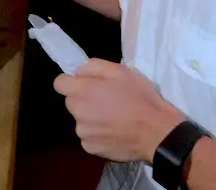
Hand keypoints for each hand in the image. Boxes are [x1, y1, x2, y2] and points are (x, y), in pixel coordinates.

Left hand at [54, 59, 184, 162]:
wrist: (156, 132)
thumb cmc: (139, 97)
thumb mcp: (120, 71)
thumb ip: (93, 67)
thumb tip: (79, 73)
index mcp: (83, 91)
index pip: (59, 83)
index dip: (70, 81)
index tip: (85, 84)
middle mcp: (78, 113)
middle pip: (71, 102)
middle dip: (83, 99)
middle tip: (106, 99)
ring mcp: (83, 133)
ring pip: (81, 120)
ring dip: (91, 117)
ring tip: (113, 117)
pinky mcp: (91, 149)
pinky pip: (88, 136)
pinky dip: (97, 133)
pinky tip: (114, 131)